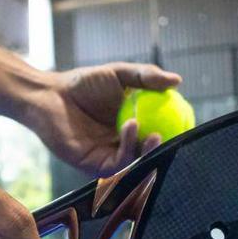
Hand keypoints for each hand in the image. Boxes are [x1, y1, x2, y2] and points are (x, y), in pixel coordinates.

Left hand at [22, 62, 182, 176]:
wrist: (50, 94)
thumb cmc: (82, 83)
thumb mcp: (119, 74)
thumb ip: (146, 76)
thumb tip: (177, 80)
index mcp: (131, 126)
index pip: (157, 134)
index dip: (174, 133)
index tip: (188, 123)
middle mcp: (122, 144)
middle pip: (149, 153)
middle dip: (164, 149)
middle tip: (174, 135)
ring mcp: (109, 156)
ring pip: (136, 161)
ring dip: (147, 149)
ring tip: (152, 131)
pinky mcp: (94, 165)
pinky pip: (117, 163)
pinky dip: (127, 146)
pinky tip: (129, 126)